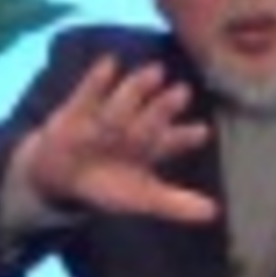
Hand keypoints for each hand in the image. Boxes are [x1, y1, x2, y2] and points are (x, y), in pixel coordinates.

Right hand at [14, 56, 215, 223]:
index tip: (202, 132)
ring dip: (138, 88)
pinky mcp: (78, 109)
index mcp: (152, 146)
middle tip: (183, 92)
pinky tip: (109, 63)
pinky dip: (97, 80)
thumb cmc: (109, 184)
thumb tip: (214, 213)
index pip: (173, 140)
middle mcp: (133, 126)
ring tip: (155, 71)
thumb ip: (175, 204)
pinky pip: (88, 92)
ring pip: (125, 101)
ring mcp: (107, 115)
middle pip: (151, 117)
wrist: (62, 175)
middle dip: (165, 107)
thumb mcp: (141, 198)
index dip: (186, 137)